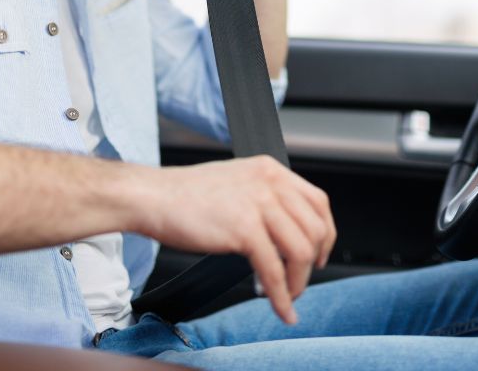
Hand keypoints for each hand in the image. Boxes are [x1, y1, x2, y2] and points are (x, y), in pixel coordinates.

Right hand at [134, 155, 334, 324]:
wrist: (152, 197)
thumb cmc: (185, 195)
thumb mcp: (237, 183)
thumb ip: (264, 198)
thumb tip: (285, 232)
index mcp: (270, 169)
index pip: (318, 202)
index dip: (325, 234)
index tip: (320, 255)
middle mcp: (269, 183)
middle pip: (315, 229)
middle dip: (312, 263)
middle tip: (298, 281)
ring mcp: (258, 204)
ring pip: (300, 252)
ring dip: (297, 282)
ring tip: (284, 295)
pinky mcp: (243, 230)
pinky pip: (274, 271)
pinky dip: (281, 296)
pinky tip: (280, 307)